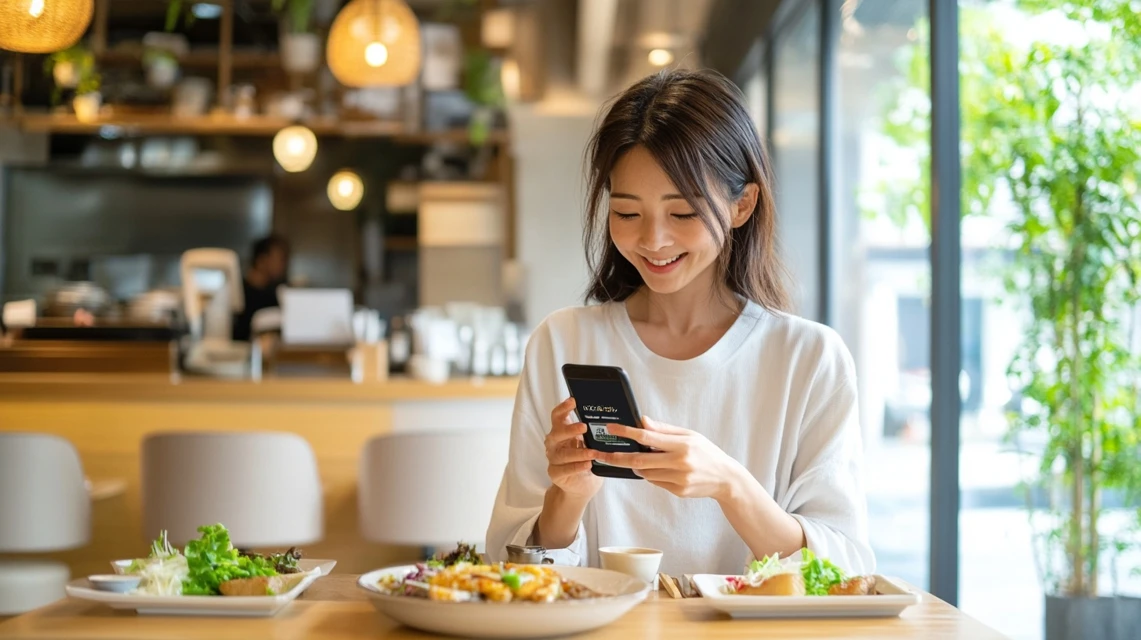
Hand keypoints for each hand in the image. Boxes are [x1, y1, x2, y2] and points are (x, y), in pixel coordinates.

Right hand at [544, 398, 603, 498]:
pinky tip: (588, 465)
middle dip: (570, 429)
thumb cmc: (588, 458)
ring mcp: (553, 458)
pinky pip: (564, 469)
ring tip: (593, 452)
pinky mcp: (555, 473)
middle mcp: (554, 443)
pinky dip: (576, 467)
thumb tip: (613, 415)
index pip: (558, 416)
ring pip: (562, 454)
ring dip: (578, 452)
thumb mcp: (591, 442)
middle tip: (584, 427)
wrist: (582, 484)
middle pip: (556, 433)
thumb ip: (594, 430)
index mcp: (561, 431)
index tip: (573, 401)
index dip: (563, 408)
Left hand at [597, 417, 744, 499]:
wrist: (725, 478)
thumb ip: (664, 429)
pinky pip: (655, 482)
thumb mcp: (689, 435)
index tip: (612, 428)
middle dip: (617, 458)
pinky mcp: (677, 491)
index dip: (627, 432)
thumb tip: (642, 422)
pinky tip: (658, 469)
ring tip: (636, 459)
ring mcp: (678, 479)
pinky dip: (651, 474)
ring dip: (635, 466)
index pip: (647, 437)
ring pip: (645, 473)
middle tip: (601, 454)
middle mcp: (679, 462)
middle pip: (639, 461)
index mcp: (682, 445)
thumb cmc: (706, 452)